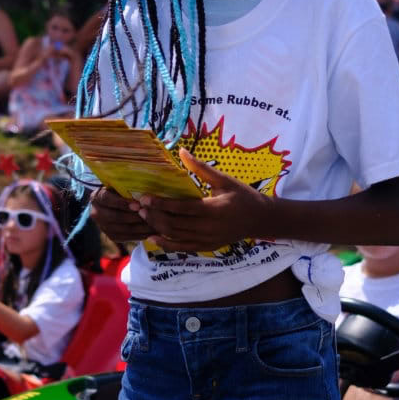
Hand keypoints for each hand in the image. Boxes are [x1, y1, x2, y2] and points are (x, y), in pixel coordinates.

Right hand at [89, 185, 148, 245]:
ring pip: (122, 229)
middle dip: (134, 217)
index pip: (108, 199)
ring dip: (140, 228)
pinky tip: (151, 232)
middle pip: (116, 217)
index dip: (122, 203)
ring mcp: (103, 227)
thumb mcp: (121, 186)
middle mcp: (96, 213)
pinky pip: (126, 238)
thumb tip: (144, 193)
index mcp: (97, 197)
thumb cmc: (121, 191)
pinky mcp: (111, 236)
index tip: (138, 205)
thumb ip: (128, 189)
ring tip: (155, 224)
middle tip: (151, 216)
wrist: (114, 204)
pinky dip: (140, 235)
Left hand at [135, 152, 269, 252]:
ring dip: (157, 228)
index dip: (162, 204)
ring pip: (176, 237)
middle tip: (138, 207)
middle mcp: (209, 228)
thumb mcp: (224, 180)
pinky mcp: (207, 247)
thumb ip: (201, 168)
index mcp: (214, 210)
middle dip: (155, 216)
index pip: (182, 208)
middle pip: (175, 224)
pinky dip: (167, 245)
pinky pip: (183, 248)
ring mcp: (207, 240)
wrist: (260, 219)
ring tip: (143, 218)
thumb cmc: (242, 196)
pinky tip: (153, 239)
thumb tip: (181, 151)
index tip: (145, 198)